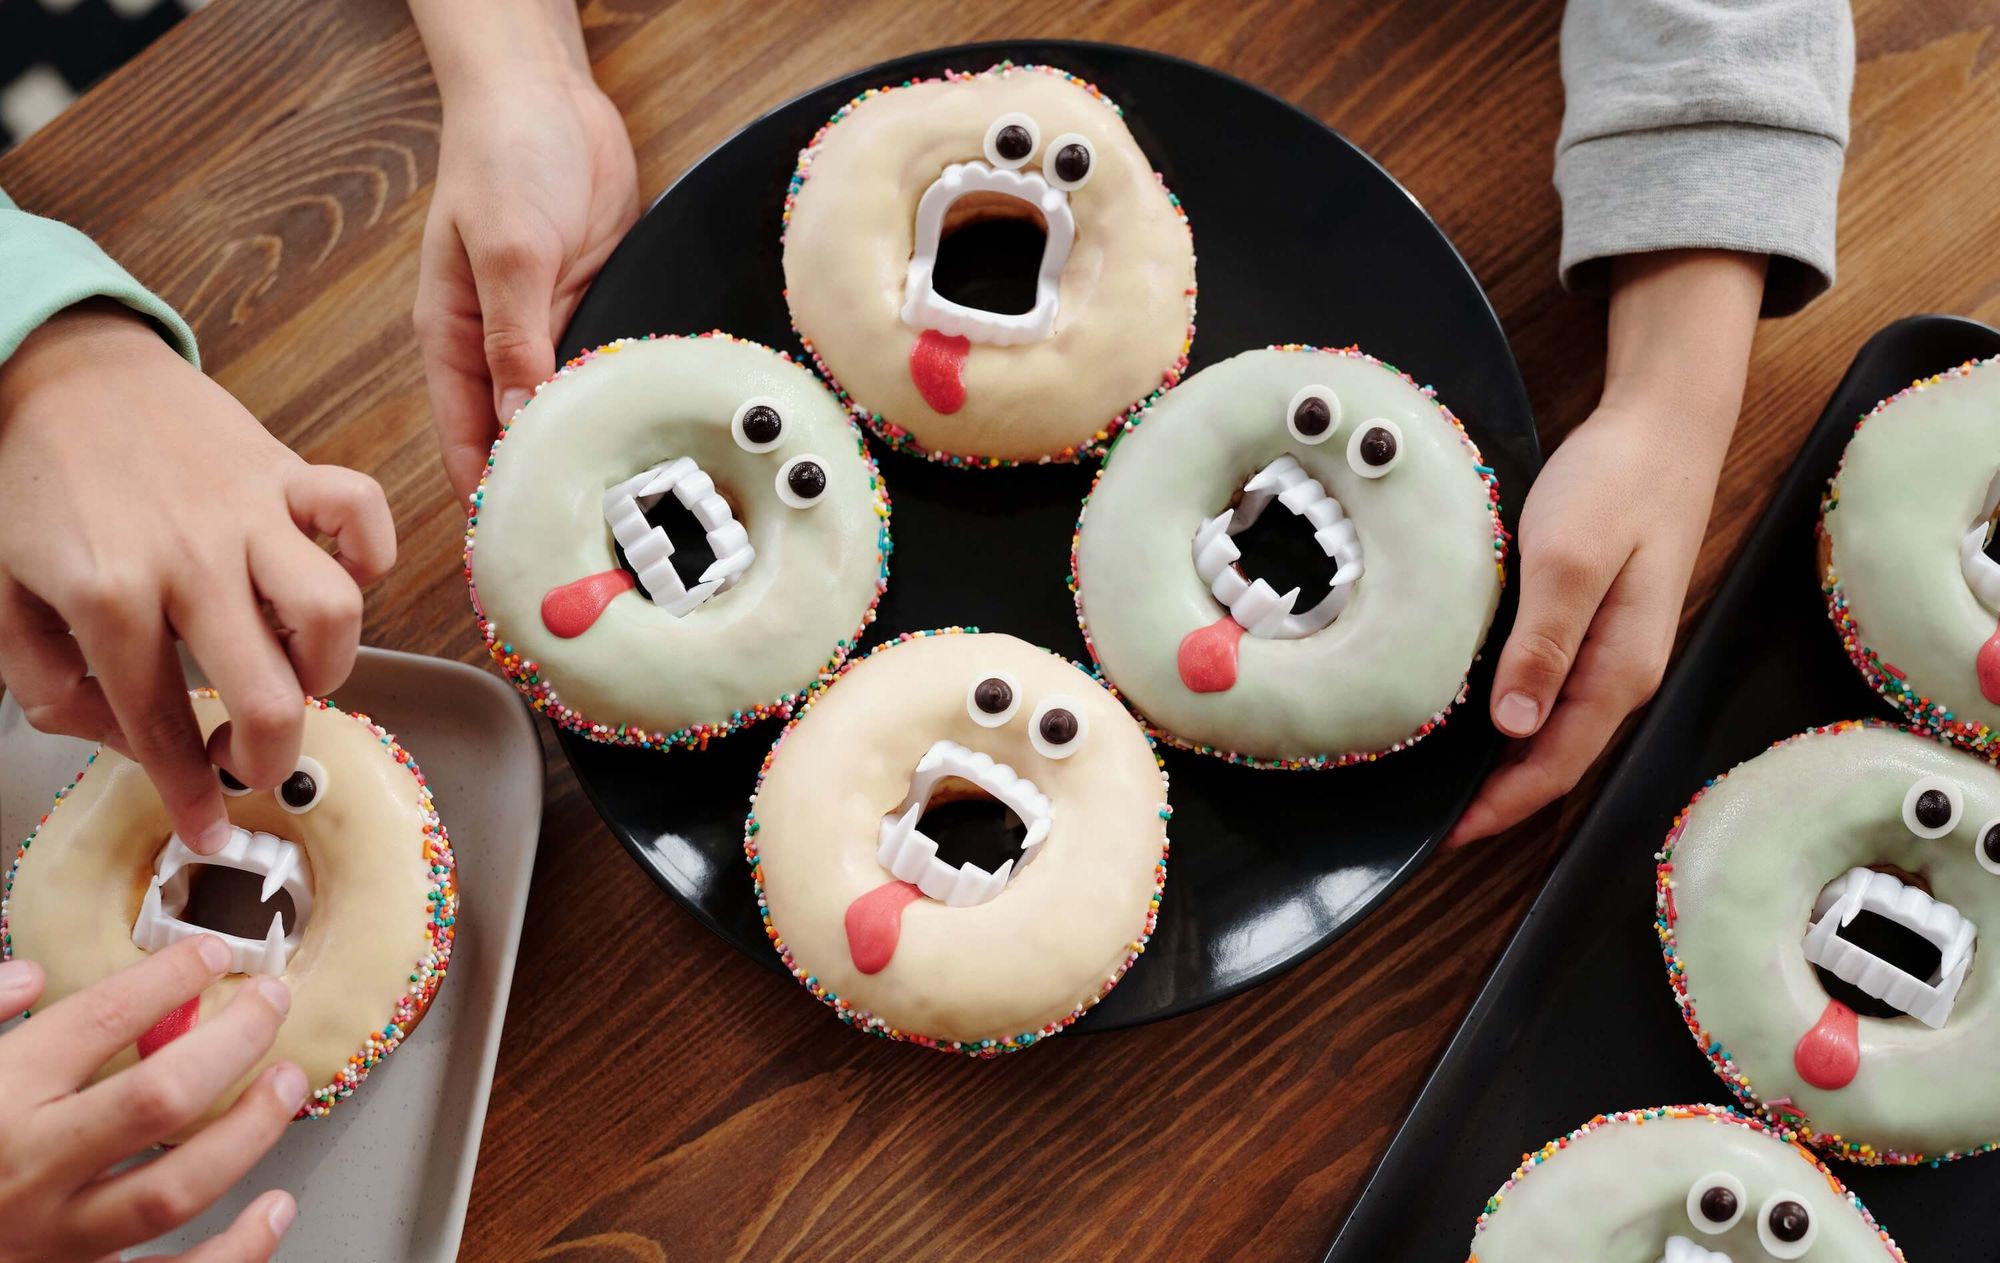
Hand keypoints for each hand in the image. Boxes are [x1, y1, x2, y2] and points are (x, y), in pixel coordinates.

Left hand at [0, 302, 394, 854]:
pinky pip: (361, 513)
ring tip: (294, 671)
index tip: (210, 828)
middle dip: (270, 758)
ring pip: (334, 614)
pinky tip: (340, 577)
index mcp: (109, 596)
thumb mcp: (3, 596)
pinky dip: (368, 553)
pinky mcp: (286, 472)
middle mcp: (191, 561)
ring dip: (327, 666)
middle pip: (272, 696)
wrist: (60, 369)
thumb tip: (123, 737)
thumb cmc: (34, 484)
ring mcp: (249, 513)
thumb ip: (49, 682)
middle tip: (251, 761)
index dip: (190, 794)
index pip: (161, 725)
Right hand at [0, 940, 302, 1261]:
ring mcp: (52, 1240)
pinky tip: (274, 1208)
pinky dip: (237, 1250)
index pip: (96, 1021)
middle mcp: (26, 1170)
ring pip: (173, 1190)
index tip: (211, 954)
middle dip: (231, 1042)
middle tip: (272, 1003)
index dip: (168, 977)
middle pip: (157, 1098)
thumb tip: (30, 976)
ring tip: (288, 1084)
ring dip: (246, 1133)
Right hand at [413, 57, 638, 502]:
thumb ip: (517, 340)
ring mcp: (547, 330)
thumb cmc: (501, 158)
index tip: (517, 550)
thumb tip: (522, 422)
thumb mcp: (508, 253)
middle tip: (590, 542)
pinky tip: (653, 434)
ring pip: (568, 411)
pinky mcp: (593, 309)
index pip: (463, 439)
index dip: (485, 495)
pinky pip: (607, 372)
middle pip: (519, 438)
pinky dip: (622, 400)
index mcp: (453, 339)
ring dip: (591, 445)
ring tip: (629, 504)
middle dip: (545, 485)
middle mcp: (498, 345)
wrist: (549, 94)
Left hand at [1448, 250, 1767, 845]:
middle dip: (1496, 800)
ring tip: (1436, 787)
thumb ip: (1545, 642)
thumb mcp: (1570, 557)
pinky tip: (1467, 718)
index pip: (1556, 764)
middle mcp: (1619, 673)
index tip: (1442, 838)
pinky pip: (1548, 691)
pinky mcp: (1593, 623)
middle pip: (1555, 760)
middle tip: (1425, 826)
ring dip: (1500, 765)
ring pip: (1550, 730)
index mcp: (1621, 669)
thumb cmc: (1619, 482)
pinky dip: (1509, 719)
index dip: (1500, 808)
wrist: (1664, 422)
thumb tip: (1514, 726)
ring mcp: (1609, 650)